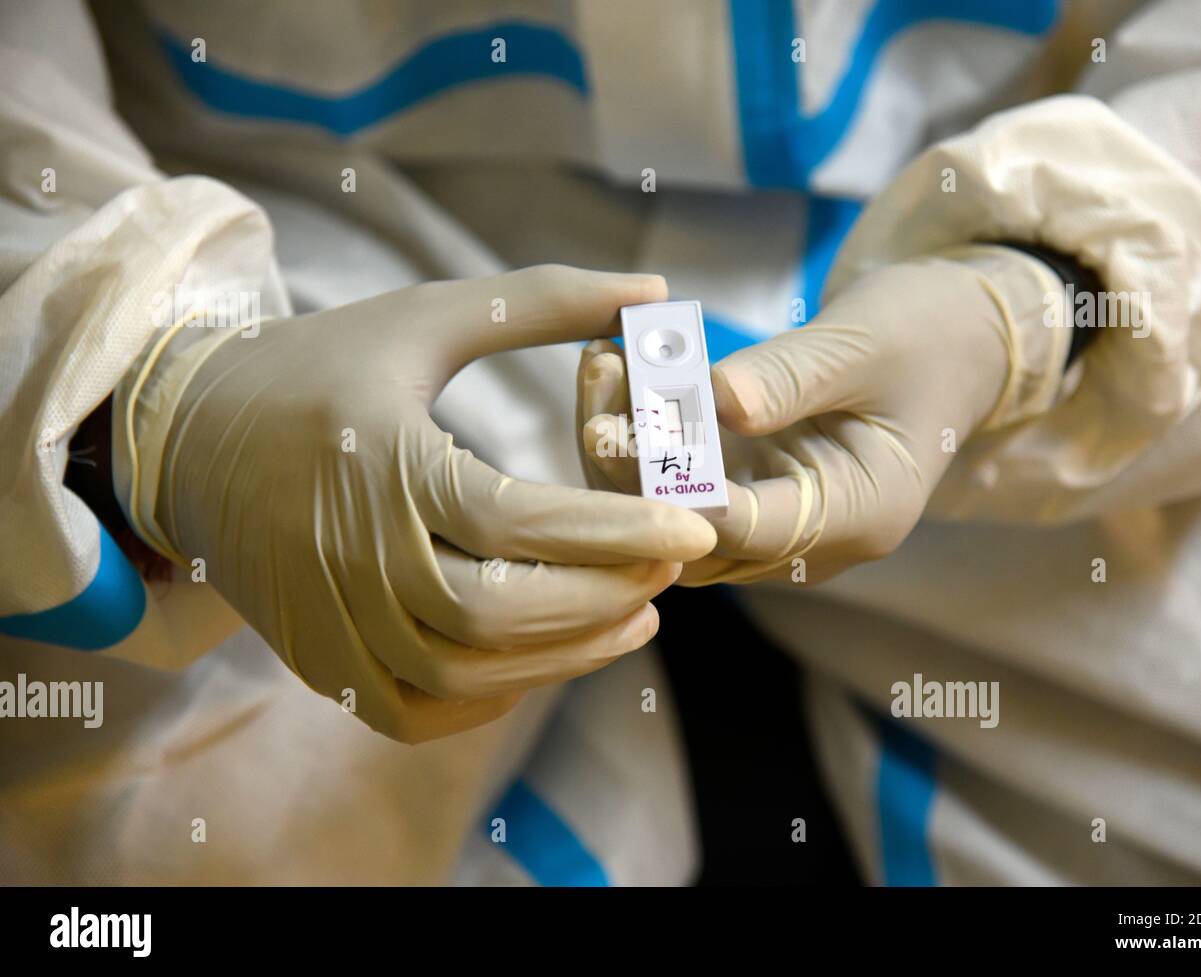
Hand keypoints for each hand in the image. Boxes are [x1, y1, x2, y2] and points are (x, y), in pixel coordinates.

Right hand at [117, 266, 716, 740]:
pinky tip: (544, 655)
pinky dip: (492, 695)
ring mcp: (328, 619)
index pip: (519, 521)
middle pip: (498, 610)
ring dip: (565, 654)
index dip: (617, 533)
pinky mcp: (319, 661)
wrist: (186, 437)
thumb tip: (655, 294)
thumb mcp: (424, 316)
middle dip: (603, 597)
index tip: (692, 528)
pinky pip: (418, 709)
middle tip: (670, 568)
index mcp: (380, 463)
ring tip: (635, 615)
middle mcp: (348, 553)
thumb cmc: (315, 366)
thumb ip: (543, 301)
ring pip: (465, 670)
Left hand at [580, 248, 1065, 583]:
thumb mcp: (865, 341)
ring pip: (675, 519)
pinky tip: (617, 370)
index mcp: (861, 514)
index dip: (680, 492)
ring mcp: (778, 519)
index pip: (755, 527)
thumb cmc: (926, 332)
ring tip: (599, 363)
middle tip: (596, 385)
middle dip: (633, 472)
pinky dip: (643, 438)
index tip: (619, 435)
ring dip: (626, 454)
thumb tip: (710, 402)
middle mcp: (814, 538)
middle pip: (697, 538)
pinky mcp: (752, 490)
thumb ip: (789, 377)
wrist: (955, 337)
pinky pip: (681, 484)